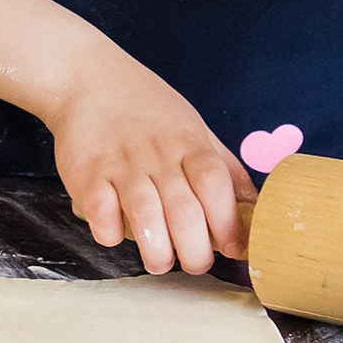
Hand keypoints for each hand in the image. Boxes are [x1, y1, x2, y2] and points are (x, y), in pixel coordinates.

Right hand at [45, 44, 251, 275]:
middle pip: (185, 212)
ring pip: (146, 218)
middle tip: (195, 264)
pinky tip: (116, 234)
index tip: (233, 247)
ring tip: (159, 261)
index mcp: (189, 144)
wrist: (87, 79)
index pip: (216, 187)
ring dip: (157, 252)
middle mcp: (158, 156)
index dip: (229, 223)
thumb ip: (224, 168)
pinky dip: (110, 233)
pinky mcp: (87, 174)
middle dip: (196, 252)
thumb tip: (255, 205)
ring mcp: (122, 166)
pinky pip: (101, 214)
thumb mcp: (194, 128)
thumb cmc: (147, 109)